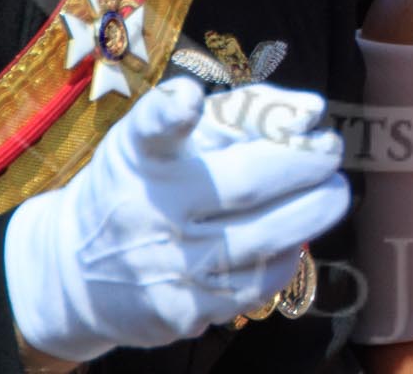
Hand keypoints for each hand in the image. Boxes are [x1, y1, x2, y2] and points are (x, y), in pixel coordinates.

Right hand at [4, 77, 348, 362]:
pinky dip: (287, 254)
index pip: (151, 129)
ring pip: (265, 236)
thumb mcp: (163, 137)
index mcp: (140, 154)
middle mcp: (151, 207)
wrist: (77, 271)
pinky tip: (295, 236)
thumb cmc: (141, 186)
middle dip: (305, 162)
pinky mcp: (184, 310)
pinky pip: (256, 282)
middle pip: (245, 182)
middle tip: (332, 149)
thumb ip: (236, 112)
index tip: (187, 101)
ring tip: (335, 190)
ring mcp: (168, 264)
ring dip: (315, 210)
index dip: (171, 112)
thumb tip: (311, 108)